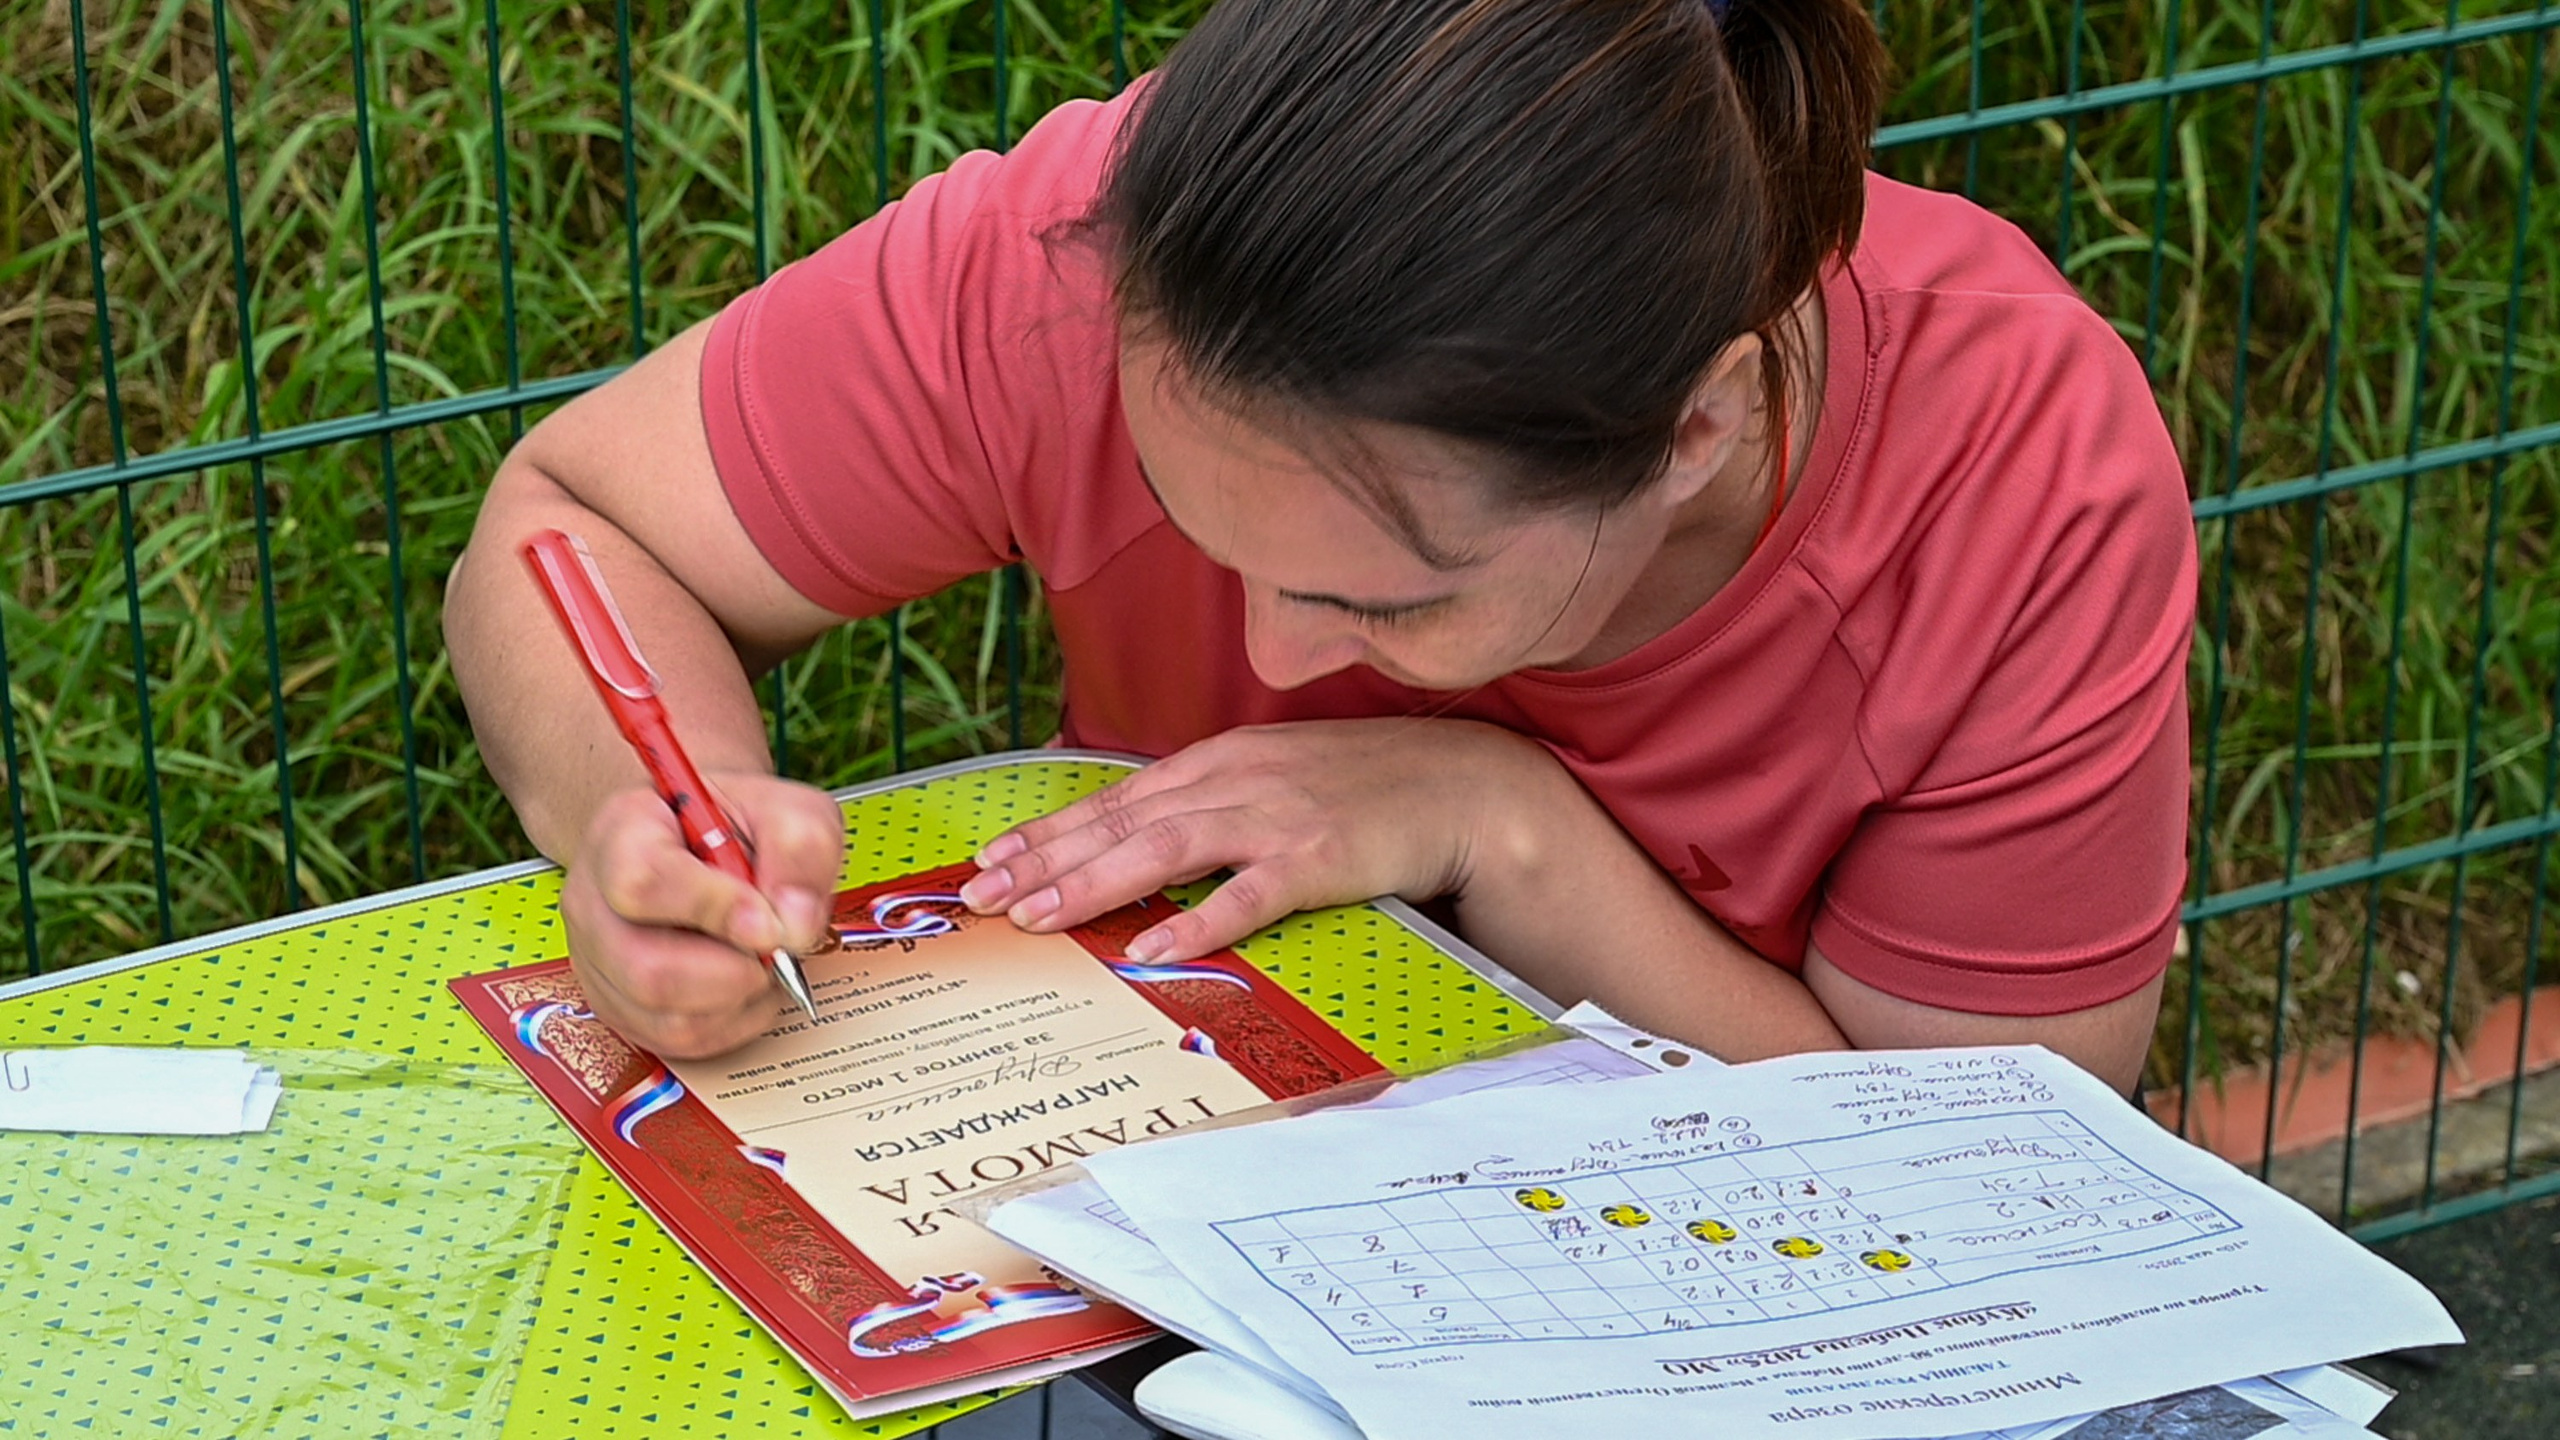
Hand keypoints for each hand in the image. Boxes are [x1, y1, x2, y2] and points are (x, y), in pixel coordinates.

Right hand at [558, 772, 844, 1057]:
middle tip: (774, 945)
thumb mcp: (783, 809)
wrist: (692, 839)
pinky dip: (731, 1022)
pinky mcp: (617, 1006)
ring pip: (665, 1017)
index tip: (767, 922)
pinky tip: (746, 983)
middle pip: (647, 970)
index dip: (714, 910)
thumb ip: (798, 850)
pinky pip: (676, 1041)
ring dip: (738, 1000)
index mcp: (622, 833)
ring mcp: (598, 962)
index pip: (645, 883)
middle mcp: (593, 902)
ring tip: (763, 959)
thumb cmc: (732, 825)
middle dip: (734, 971)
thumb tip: (793, 928)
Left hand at [957, 719, 1543, 961]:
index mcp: (1223, 760)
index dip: (1051, 829)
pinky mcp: (1321, 856)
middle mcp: (1239, 779)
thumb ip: (1215, 804)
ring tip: (1039, 917)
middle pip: (1123, 820)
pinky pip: (1247, 893)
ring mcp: (1278, 815)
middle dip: (1047, 858)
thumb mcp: (1280, 779)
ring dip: (1095, 883)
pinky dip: (1196, 920)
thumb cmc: (1370, 789)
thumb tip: (1145, 842)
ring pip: (1166, 848)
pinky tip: (1151, 947)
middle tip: (984, 897)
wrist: (1467, 786)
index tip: (993, 860)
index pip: (1117, 797)